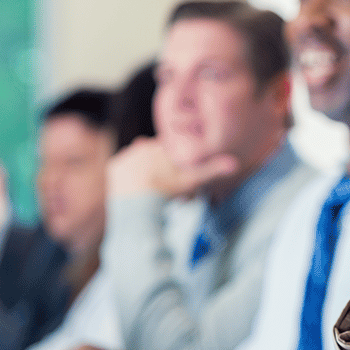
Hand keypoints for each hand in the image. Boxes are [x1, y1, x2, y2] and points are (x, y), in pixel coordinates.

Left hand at [108, 137, 236, 197]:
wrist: (139, 204)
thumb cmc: (168, 191)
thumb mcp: (193, 180)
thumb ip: (212, 170)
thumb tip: (235, 163)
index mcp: (162, 146)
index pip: (171, 149)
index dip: (175, 161)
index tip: (177, 174)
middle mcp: (142, 145)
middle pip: (153, 154)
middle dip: (159, 165)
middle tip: (165, 184)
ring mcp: (127, 155)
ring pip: (137, 160)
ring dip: (143, 169)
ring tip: (151, 187)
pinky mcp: (114, 166)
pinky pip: (121, 168)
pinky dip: (127, 176)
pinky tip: (135, 187)